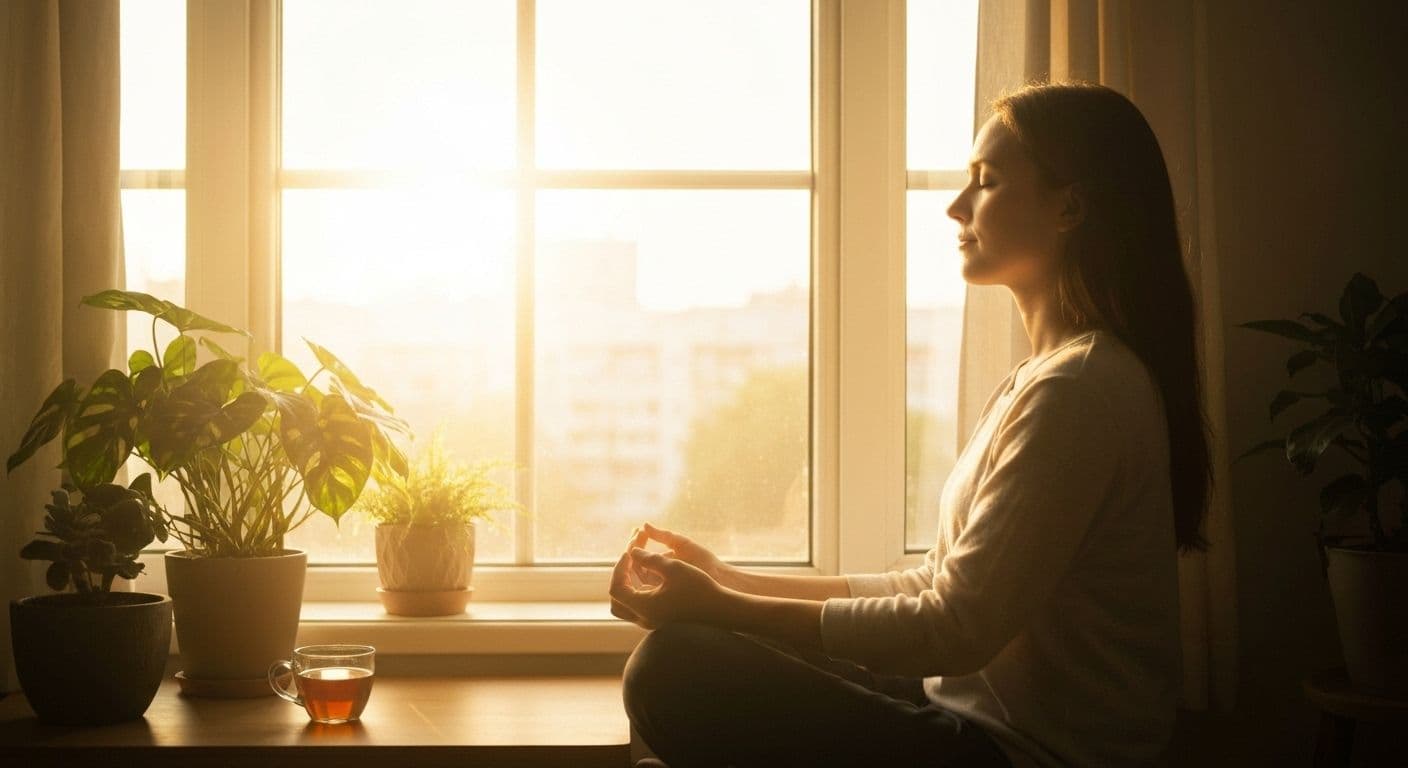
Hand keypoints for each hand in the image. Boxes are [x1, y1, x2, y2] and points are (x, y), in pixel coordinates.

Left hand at [609, 547, 730, 629]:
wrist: (721, 610)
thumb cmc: (699, 588)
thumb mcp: (674, 567)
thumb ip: (649, 558)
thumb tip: (632, 551)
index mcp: (644, 607)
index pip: (616, 587)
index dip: (619, 566)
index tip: (630, 551)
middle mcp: (645, 619)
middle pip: (616, 601)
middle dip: (620, 578)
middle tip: (630, 560)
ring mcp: (653, 622)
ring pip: (627, 606)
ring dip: (628, 585)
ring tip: (638, 565)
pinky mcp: (661, 620)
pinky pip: (640, 606)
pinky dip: (639, 590)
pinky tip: (652, 574)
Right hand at [638, 522, 732, 586]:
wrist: (718, 580)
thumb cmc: (704, 561)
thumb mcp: (681, 544)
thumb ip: (663, 535)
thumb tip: (644, 525)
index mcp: (664, 562)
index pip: (643, 551)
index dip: (638, 539)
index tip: (636, 528)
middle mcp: (657, 574)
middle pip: (636, 559)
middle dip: (633, 544)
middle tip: (635, 533)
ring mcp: (655, 584)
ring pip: (634, 569)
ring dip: (632, 553)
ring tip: (635, 541)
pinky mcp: (655, 593)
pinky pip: (639, 579)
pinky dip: (636, 565)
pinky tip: (636, 555)